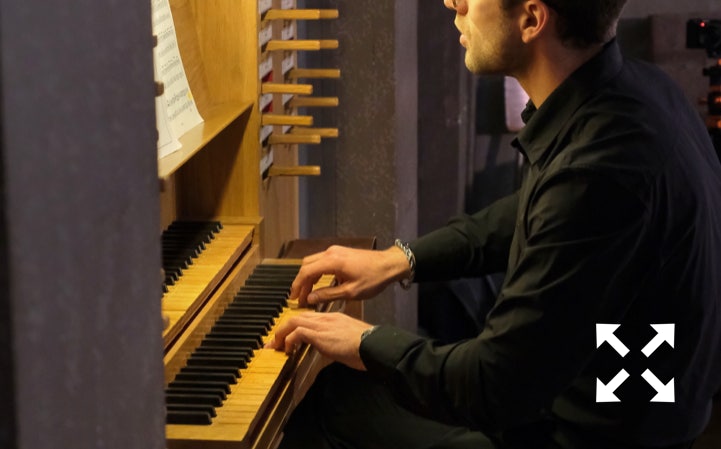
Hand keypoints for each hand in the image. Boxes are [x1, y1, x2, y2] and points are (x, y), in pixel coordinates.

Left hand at [265, 312, 372, 370]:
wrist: (374, 346)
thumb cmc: (366, 347)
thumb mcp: (348, 342)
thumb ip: (336, 341)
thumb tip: (329, 349)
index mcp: (333, 319)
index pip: (308, 318)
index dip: (295, 327)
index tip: (288, 338)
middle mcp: (326, 318)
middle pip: (297, 317)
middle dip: (283, 329)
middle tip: (274, 342)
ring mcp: (323, 324)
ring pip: (294, 322)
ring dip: (281, 334)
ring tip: (276, 347)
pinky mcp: (320, 334)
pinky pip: (297, 333)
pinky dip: (289, 341)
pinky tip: (288, 351)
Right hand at [290, 245, 409, 306]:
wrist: (390, 264)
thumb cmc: (373, 279)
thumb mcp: (350, 292)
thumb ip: (328, 295)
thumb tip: (310, 299)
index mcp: (332, 261)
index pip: (306, 271)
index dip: (298, 286)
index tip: (294, 298)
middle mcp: (331, 252)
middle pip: (307, 265)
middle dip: (300, 281)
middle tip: (299, 297)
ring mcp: (335, 250)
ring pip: (313, 262)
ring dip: (308, 276)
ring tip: (307, 293)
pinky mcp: (340, 252)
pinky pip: (321, 261)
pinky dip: (316, 272)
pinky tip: (318, 284)